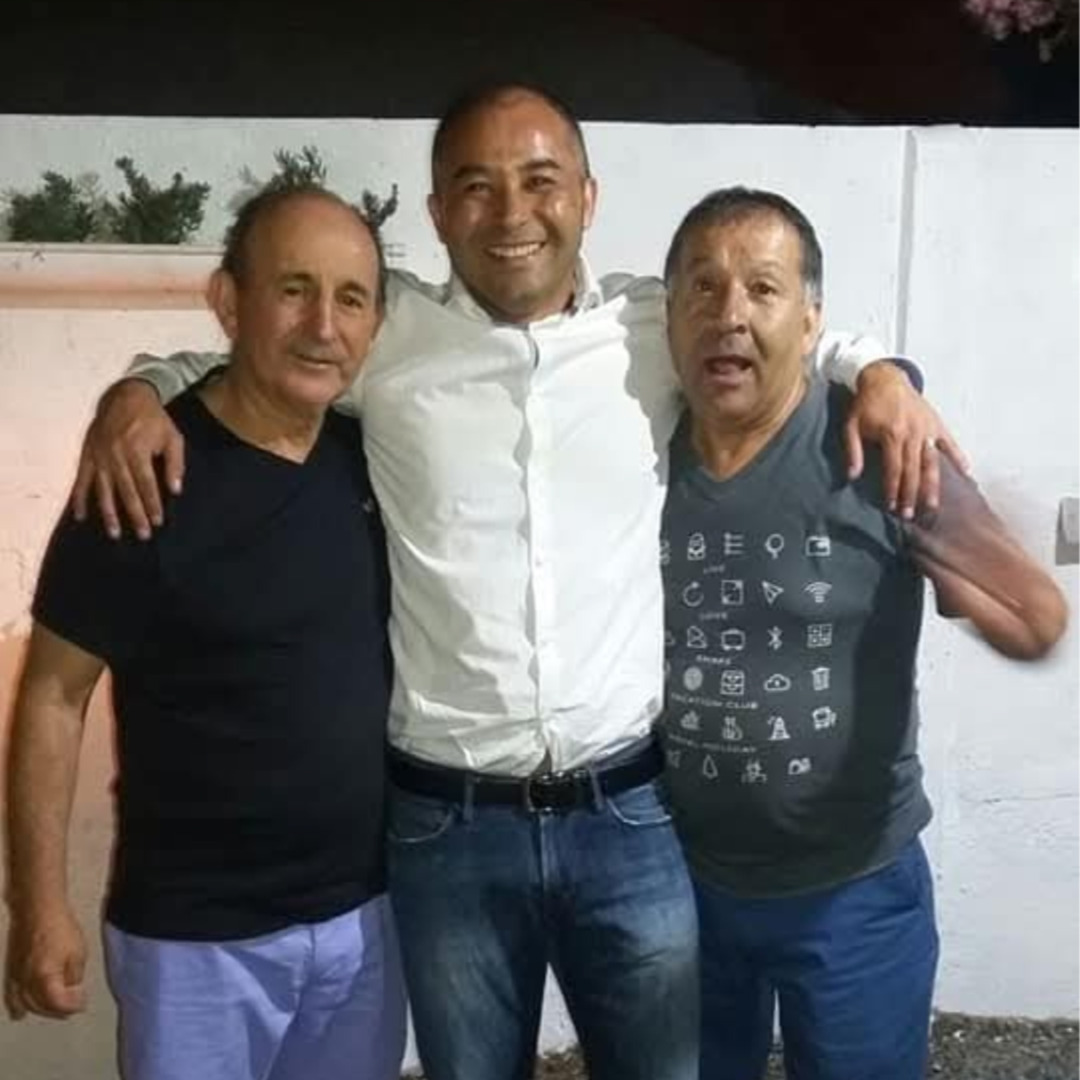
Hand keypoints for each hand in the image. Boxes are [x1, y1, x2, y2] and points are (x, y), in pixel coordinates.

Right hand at [4, 908, 87, 1019]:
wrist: (37, 909)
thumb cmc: (60, 927)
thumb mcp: (78, 952)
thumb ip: (74, 976)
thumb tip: (74, 990)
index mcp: (46, 978)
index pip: (59, 1004)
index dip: (72, 1006)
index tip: (82, 1003)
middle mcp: (27, 982)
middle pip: (42, 1006)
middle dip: (59, 1010)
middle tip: (72, 1007)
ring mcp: (16, 978)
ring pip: (26, 1004)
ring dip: (41, 1010)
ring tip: (55, 1010)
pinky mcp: (10, 971)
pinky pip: (10, 996)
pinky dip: (16, 1007)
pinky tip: (19, 1015)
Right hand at [71, 379, 184, 539]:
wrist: (126, 395)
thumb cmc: (154, 419)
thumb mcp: (173, 437)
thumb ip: (175, 464)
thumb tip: (176, 490)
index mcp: (137, 450)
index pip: (147, 484)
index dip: (152, 504)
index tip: (158, 522)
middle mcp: (116, 455)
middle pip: (126, 491)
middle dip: (135, 514)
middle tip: (143, 534)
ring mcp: (99, 455)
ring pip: (103, 490)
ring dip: (109, 513)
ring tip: (114, 533)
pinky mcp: (88, 454)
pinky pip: (82, 479)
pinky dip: (80, 498)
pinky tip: (80, 516)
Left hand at [844, 361, 969, 518]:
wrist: (884, 377)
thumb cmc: (865, 403)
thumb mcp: (851, 425)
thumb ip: (853, 451)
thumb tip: (852, 476)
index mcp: (892, 434)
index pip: (894, 469)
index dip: (893, 489)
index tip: (892, 507)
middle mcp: (913, 433)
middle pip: (914, 470)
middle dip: (912, 495)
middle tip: (911, 515)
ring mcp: (927, 429)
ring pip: (932, 462)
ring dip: (932, 485)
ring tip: (933, 505)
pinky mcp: (936, 424)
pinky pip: (950, 443)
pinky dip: (959, 458)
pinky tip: (967, 474)